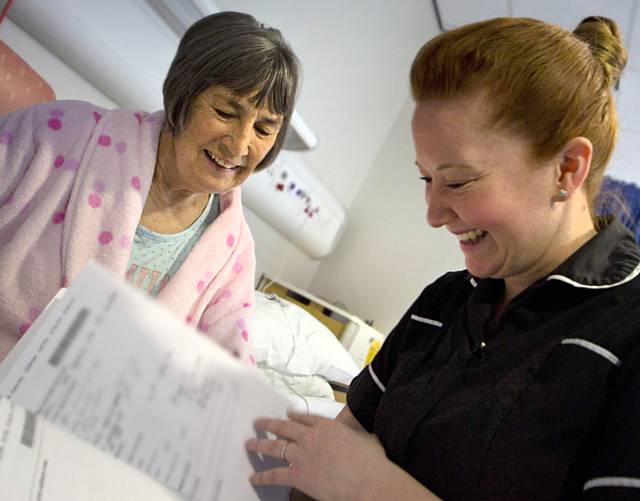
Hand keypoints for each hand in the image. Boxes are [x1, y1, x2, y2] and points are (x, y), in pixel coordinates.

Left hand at [245, 411, 387, 500]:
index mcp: (328, 426)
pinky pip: (274, 474)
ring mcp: (302, 455)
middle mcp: (311, 436)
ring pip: (275, 447)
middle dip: (270, 424)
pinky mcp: (298, 474)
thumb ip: (361, 438)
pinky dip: (262, 477)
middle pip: (285, 427)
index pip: (306, 418)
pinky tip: (254, 477)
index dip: (294, 417)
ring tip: (249, 443)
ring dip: (260, 444)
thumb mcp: (368, 440)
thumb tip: (370, 440)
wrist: (368, 480)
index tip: (288, 415)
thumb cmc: (372, 463)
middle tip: (259, 422)